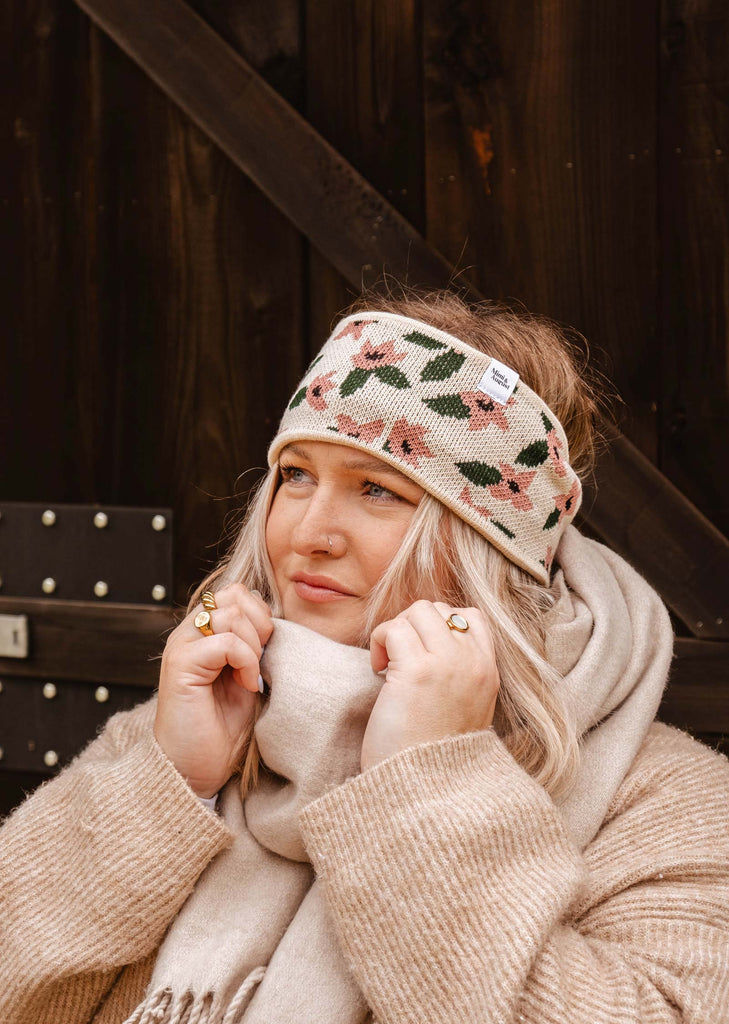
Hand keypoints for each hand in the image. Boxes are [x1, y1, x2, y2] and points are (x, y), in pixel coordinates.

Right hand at [154, 584, 273, 796]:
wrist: (195, 768)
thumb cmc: (223, 727)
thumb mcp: (247, 675)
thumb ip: (253, 644)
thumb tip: (276, 619)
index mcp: (203, 632)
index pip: (237, 593)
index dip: (260, 616)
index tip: (264, 652)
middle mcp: (189, 633)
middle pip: (235, 596)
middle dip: (260, 625)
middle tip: (259, 661)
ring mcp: (182, 646)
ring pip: (231, 614)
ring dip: (253, 646)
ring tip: (250, 676)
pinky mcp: (180, 665)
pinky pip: (224, 642)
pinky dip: (245, 662)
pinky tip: (247, 686)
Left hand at [361, 601, 498, 770]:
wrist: (425, 792)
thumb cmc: (433, 756)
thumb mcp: (464, 709)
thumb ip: (457, 674)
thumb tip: (425, 642)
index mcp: (488, 672)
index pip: (471, 616)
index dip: (439, 624)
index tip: (420, 651)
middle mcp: (473, 663)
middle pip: (438, 608)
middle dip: (412, 626)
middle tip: (398, 658)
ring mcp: (447, 664)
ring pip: (417, 611)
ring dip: (396, 631)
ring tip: (388, 665)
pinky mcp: (417, 671)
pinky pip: (394, 629)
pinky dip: (380, 641)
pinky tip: (378, 671)